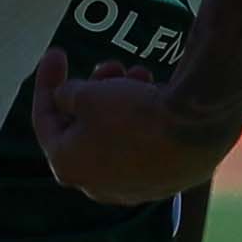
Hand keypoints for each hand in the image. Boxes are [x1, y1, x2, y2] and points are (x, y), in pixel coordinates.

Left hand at [30, 50, 239, 205]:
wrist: (197, 131)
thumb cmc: (133, 114)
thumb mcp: (88, 94)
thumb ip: (67, 95)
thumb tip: (66, 100)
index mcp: (68, 166)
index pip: (45, 120)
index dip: (47, 82)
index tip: (56, 52)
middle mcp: (96, 186)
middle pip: (83, 130)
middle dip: (92, 91)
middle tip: (107, 66)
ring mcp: (133, 188)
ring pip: (116, 136)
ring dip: (121, 101)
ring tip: (139, 74)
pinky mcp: (164, 183)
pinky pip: (143, 145)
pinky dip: (142, 119)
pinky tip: (156, 94)